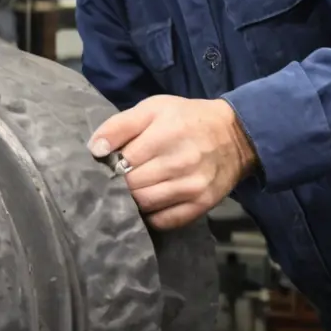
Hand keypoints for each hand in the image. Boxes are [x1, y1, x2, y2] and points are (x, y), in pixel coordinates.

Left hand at [88, 96, 258, 229]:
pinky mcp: (201, 205)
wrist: (236, 135)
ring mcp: (192, 187)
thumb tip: (95, 149)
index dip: (109, 165)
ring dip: (132, 201)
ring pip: (145, 205)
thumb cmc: (186, 119)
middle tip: (118, 178)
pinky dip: (151, 216)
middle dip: (119, 183)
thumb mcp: (153, 109)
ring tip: (132, 190)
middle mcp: (180, 162)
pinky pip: (164, 221)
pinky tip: (149, 204)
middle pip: (131, 185)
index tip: (107, 164)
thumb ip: (120, 125)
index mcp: (165, 134)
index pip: (122, 161)